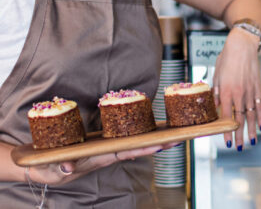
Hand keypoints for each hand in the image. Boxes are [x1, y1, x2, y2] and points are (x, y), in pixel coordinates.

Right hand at [26, 143, 177, 185]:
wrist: (44, 166)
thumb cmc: (49, 168)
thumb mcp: (51, 169)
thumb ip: (60, 168)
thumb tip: (68, 168)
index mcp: (98, 158)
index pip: (125, 153)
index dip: (142, 149)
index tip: (160, 145)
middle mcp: (107, 154)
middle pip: (136, 147)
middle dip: (157, 144)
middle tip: (178, 138)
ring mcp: (106, 148)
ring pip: (133, 142)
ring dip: (153, 138)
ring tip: (172, 132)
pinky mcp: (103, 142)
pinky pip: (124, 138)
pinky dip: (139, 133)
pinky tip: (151, 129)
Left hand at [212, 27, 260, 150]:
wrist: (243, 45)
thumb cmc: (226, 58)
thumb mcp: (217, 74)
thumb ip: (216, 92)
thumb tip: (214, 107)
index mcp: (226, 90)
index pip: (226, 116)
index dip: (226, 130)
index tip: (226, 142)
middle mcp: (239, 93)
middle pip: (240, 118)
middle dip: (239, 134)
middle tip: (239, 147)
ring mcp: (250, 91)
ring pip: (251, 114)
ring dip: (251, 129)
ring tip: (251, 142)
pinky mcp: (258, 87)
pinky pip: (260, 105)